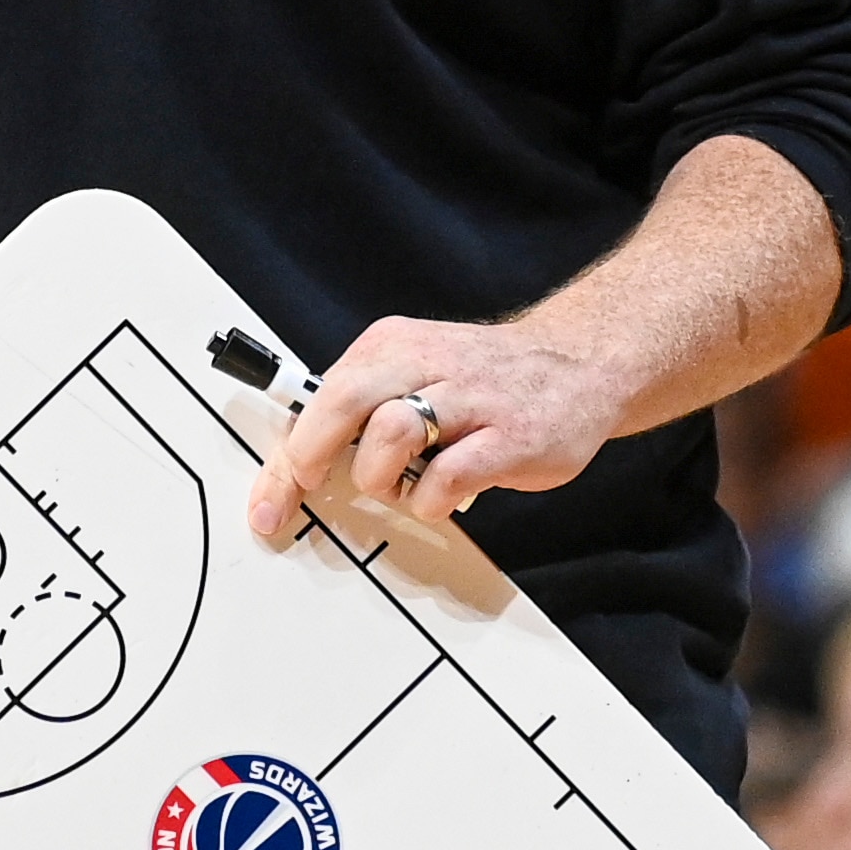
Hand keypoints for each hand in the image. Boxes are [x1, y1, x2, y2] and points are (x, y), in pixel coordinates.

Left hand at [245, 313, 630, 536]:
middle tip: (317, 486)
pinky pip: (445, 479)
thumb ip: (363, 404)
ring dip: (383, 479)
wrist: (582, 364)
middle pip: (345, 401)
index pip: (320, 395)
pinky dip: (431, 500)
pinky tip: (444, 493)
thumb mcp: (415, 367)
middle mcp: (427, 362)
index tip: (268, 505)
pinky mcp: (509, 438)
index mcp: (393, 344)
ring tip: (406, 484)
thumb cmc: (483, 379)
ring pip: (390, 437)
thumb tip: (299, 459)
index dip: (287, 456)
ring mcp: (471, 399)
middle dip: (313, 456)